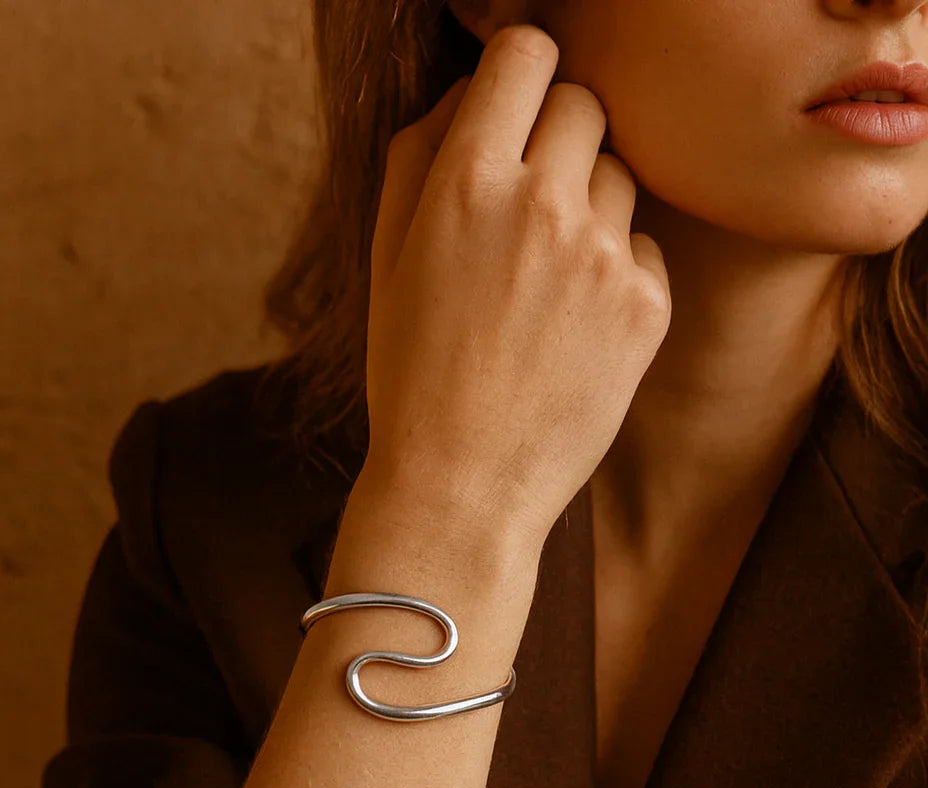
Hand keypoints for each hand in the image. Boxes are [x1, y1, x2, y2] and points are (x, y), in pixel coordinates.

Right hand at [362, 23, 671, 547]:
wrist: (463, 486)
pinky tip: (575, 325)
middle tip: (527, 197)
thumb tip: (466, 92)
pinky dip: (616, 269)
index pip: (525, 55)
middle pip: (584, 103)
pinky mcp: (648, 306)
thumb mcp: (385, 263)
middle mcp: (543, 204)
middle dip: (556, 132)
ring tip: (546, 279)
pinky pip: (645, 246)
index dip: (520, 67)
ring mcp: (604, 255)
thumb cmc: (411, 376)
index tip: (515, 97)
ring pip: (618, 175)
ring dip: (587, 203)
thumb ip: (417, 158)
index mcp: (466, 184)